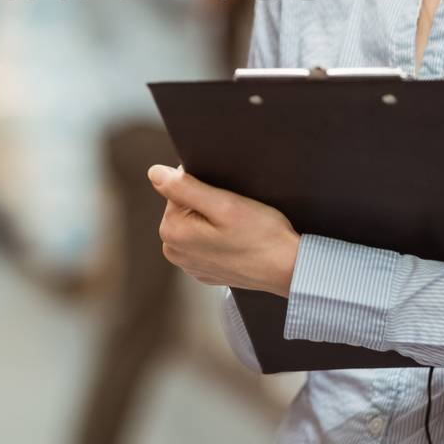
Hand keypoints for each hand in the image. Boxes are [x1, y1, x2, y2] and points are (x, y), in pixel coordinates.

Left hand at [148, 164, 299, 297]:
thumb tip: (155, 173)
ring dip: (215, 219)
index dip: (205, 185)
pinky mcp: (205, 269)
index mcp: (172, 231)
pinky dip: (220, 236)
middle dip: (209, 203)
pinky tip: (237, 241)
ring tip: (238, 228)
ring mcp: (189, 263)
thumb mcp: (224, 204)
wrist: (289, 269)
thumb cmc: (262, 237)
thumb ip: (184, 187)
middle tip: (235, 214)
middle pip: (186, 206)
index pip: (178, 188)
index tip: (226, 198)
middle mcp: (174, 251)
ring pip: (197, 222)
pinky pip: (206, 240)